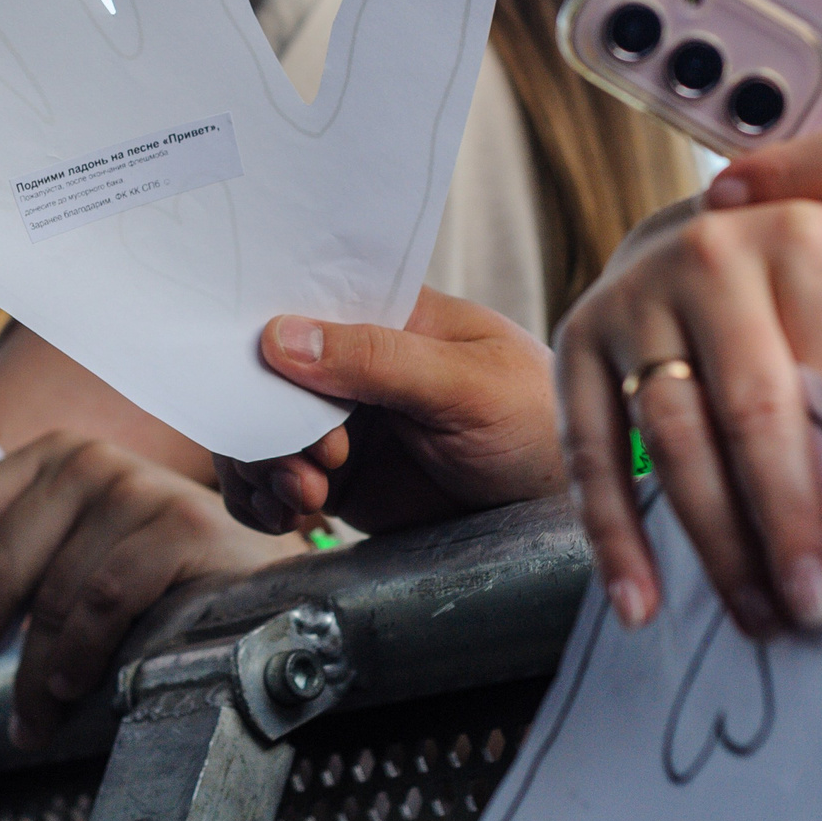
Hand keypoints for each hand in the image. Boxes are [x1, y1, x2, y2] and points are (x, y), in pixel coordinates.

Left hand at [0, 433, 305, 749]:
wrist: (267, 584)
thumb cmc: (162, 581)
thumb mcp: (79, 556)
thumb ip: (23, 568)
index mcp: (50, 459)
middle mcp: (87, 462)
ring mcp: (136, 488)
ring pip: (50, 597)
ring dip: (30, 677)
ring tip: (28, 725)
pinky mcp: (180, 523)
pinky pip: (103, 600)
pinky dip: (79, 655)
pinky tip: (73, 692)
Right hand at [217, 286, 559, 535]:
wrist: (562, 505)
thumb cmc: (537, 419)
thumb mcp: (466, 383)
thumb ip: (377, 359)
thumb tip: (280, 336)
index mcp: (383, 314)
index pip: (297, 307)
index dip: (264, 344)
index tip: (268, 386)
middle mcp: (351, 363)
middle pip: (264, 378)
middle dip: (263, 423)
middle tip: (306, 465)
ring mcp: (341, 421)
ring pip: (260, 433)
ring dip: (259, 466)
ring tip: (301, 496)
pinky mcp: (339, 477)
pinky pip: (275, 482)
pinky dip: (262, 500)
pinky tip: (289, 513)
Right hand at [556, 201, 821, 636]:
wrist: (689, 233)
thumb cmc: (798, 294)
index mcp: (804, 242)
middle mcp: (712, 257)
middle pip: (745, 409)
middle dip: (778, 518)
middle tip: (804, 609)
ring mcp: (635, 297)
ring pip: (670, 434)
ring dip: (710, 536)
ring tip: (750, 613)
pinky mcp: (578, 337)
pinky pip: (589, 447)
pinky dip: (612, 531)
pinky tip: (640, 598)